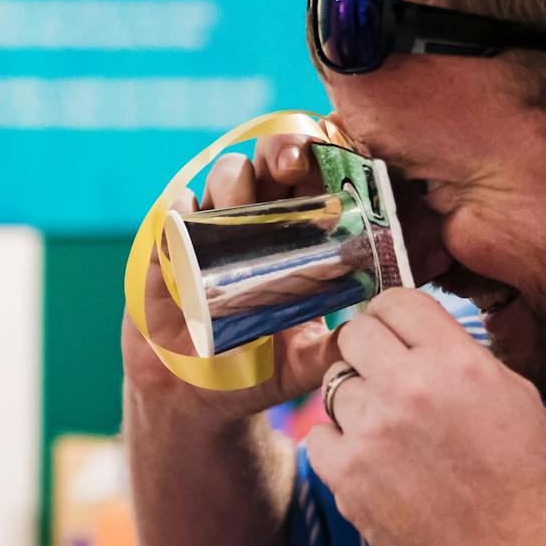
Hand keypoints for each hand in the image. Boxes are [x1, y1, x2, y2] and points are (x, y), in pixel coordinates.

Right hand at [122, 133, 342, 421]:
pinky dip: (181, 208)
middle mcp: (257, 223)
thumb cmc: (255, 372)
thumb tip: (376, 331)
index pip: (315, 179)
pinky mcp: (168, 247)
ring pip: (226, 174)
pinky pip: (173, 212)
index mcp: (296, 239)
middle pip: (271, 161)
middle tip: (290, 169)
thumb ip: (336, 348)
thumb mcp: (302, 364)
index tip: (335, 169)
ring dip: (235, 180)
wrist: (194, 396)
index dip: (325, 159)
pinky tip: (188, 215)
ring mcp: (211, 229)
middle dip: (282, 149)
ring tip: (240, 205)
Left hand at [304, 289, 545, 545]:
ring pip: (333, 387)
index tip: (390, 335)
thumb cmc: (519, 476)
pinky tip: (373, 465)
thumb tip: (413, 331)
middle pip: (352, 334)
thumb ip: (459, 354)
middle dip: (364, 352)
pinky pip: (319, 437)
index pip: (395, 302)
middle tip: (381, 379)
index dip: (389, 317)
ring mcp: (372, 430)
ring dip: (355, 405)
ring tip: (389, 435)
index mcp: (455, 361)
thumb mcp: (512, 394)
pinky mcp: (346, 473)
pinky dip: (339, 449)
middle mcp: (409, 387)